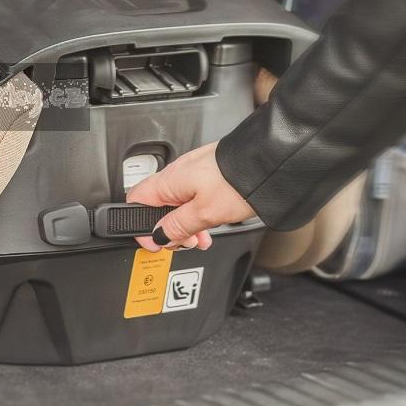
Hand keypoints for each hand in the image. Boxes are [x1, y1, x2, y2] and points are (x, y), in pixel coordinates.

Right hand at [126, 142, 255, 251]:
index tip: (156, 243)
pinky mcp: (207, 173)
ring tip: (202, 238)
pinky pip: (192, 196)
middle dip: (168, 229)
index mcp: (168, 181)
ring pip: (176, 203)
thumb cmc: (239, 181)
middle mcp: (177, 173)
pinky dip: (197, 213)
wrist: (269, 162)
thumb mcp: (205, 213)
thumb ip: (177, 226)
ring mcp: (192, 172)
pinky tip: (210, 223)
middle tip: (185, 242)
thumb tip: (159, 236)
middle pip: (157, 206)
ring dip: (185, 225)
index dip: (141, 227)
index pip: (136, 202)